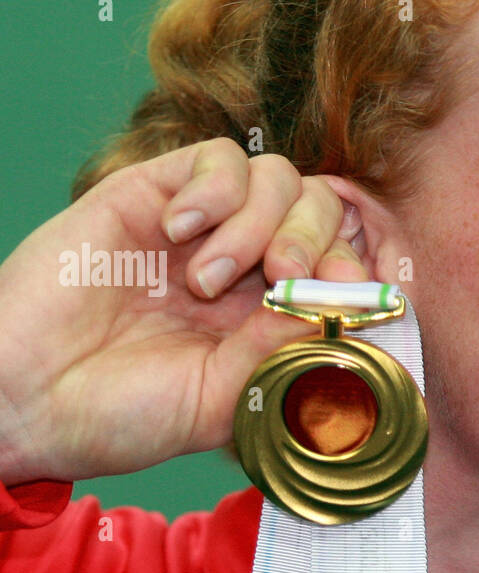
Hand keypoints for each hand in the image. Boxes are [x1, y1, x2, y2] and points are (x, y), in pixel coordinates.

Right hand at [0, 138, 369, 484]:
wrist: (25, 400)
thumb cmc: (121, 414)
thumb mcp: (221, 400)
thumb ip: (280, 352)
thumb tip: (337, 309)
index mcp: (268, 317)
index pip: (340, 265)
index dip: (353, 271)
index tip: (342, 297)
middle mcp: (243, 267)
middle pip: (320, 210)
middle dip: (315, 239)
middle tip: (281, 276)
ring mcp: (200, 229)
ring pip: (277, 178)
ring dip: (258, 222)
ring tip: (206, 278)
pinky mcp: (152, 194)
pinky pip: (218, 158)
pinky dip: (215, 189)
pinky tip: (177, 233)